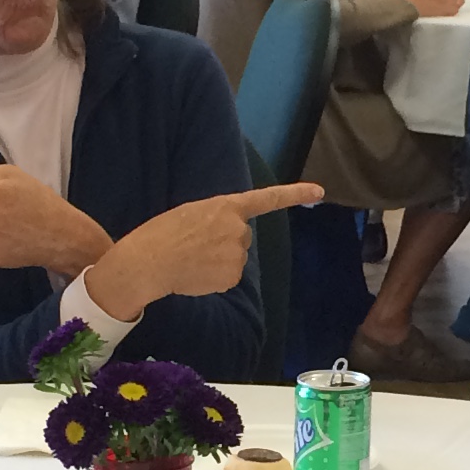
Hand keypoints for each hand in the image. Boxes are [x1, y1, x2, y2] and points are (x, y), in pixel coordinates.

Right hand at [85, 180, 324, 317]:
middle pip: (241, 237)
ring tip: (192, 258)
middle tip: (195, 243)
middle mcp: (238, 228)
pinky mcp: (233, 276)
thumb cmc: (163, 233)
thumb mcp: (193, 213)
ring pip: (235, 259)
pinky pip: (229, 278)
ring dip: (218, 260)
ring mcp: (237, 254)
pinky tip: (196, 273)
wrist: (149, 261)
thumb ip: (218, 219)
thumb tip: (229, 242)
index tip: (320, 192)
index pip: (267, 199)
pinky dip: (214, 277)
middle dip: (224, 241)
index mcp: (227, 206)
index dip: (295, 194)